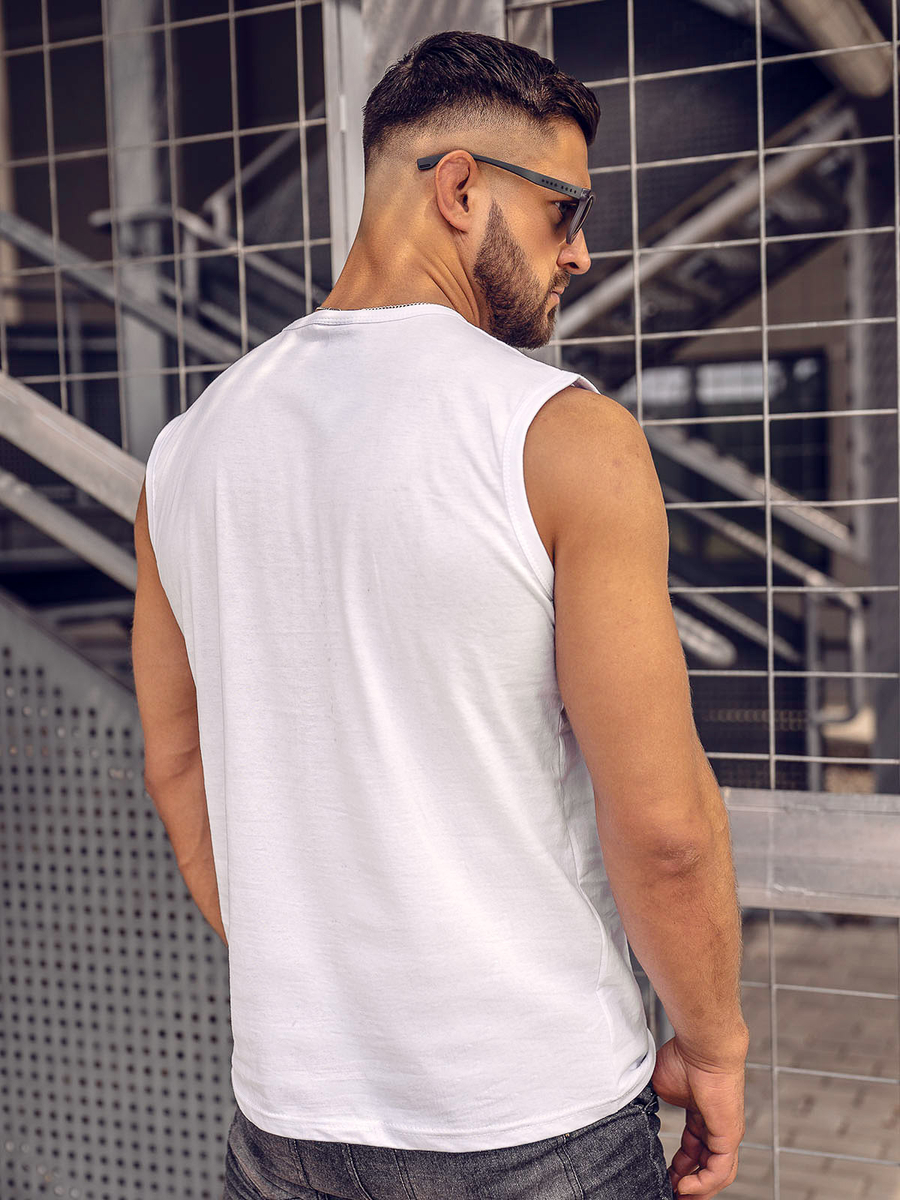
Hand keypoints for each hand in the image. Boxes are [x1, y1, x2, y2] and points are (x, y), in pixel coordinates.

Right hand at [651, 1035, 746, 1197]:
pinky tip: (683, 1187)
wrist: (701, 1047)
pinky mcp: (729, 1136)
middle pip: (706, 1166)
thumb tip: (633, 1112)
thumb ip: (651, 1105)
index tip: (664, 1177)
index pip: (694, 1150)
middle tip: (671, 1194)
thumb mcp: (659, 1088)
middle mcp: (716, 1127)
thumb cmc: (682, 1058)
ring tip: (678, 1197)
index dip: (679, 1167)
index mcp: (701, 1115)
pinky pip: (719, 1170)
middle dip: (689, 1185)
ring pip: (716, 1174)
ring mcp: (725, 1133)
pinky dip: (702, 1184)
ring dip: (697, 1190)